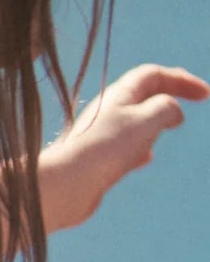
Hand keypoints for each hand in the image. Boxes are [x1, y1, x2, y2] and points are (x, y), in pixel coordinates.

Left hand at [42, 63, 209, 228]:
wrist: (66, 185)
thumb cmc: (105, 149)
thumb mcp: (145, 120)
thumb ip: (165, 109)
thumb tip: (172, 113)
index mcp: (118, 95)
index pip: (153, 76)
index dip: (181, 80)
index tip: (205, 94)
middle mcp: (108, 112)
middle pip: (144, 94)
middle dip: (170, 94)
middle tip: (195, 99)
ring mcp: (102, 137)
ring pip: (134, 122)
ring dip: (155, 121)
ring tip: (172, 126)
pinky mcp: (97, 161)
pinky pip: (123, 148)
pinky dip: (140, 148)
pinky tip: (145, 158)